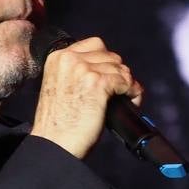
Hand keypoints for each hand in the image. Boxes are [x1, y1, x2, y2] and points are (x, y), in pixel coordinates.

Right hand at [30, 35, 143, 158]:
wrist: (54, 144)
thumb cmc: (58, 125)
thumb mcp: (61, 87)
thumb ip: (76, 74)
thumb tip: (107, 72)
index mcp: (58, 58)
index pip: (94, 45)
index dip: (107, 61)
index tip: (111, 75)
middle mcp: (70, 59)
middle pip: (111, 56)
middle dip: (119, 73)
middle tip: (120, 91)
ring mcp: (83, 69)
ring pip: (121, 68)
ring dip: (127, 84)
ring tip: (126, 99)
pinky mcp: (98, 83)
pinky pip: (126, 81)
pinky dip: (133, 92)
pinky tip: (131, 101)